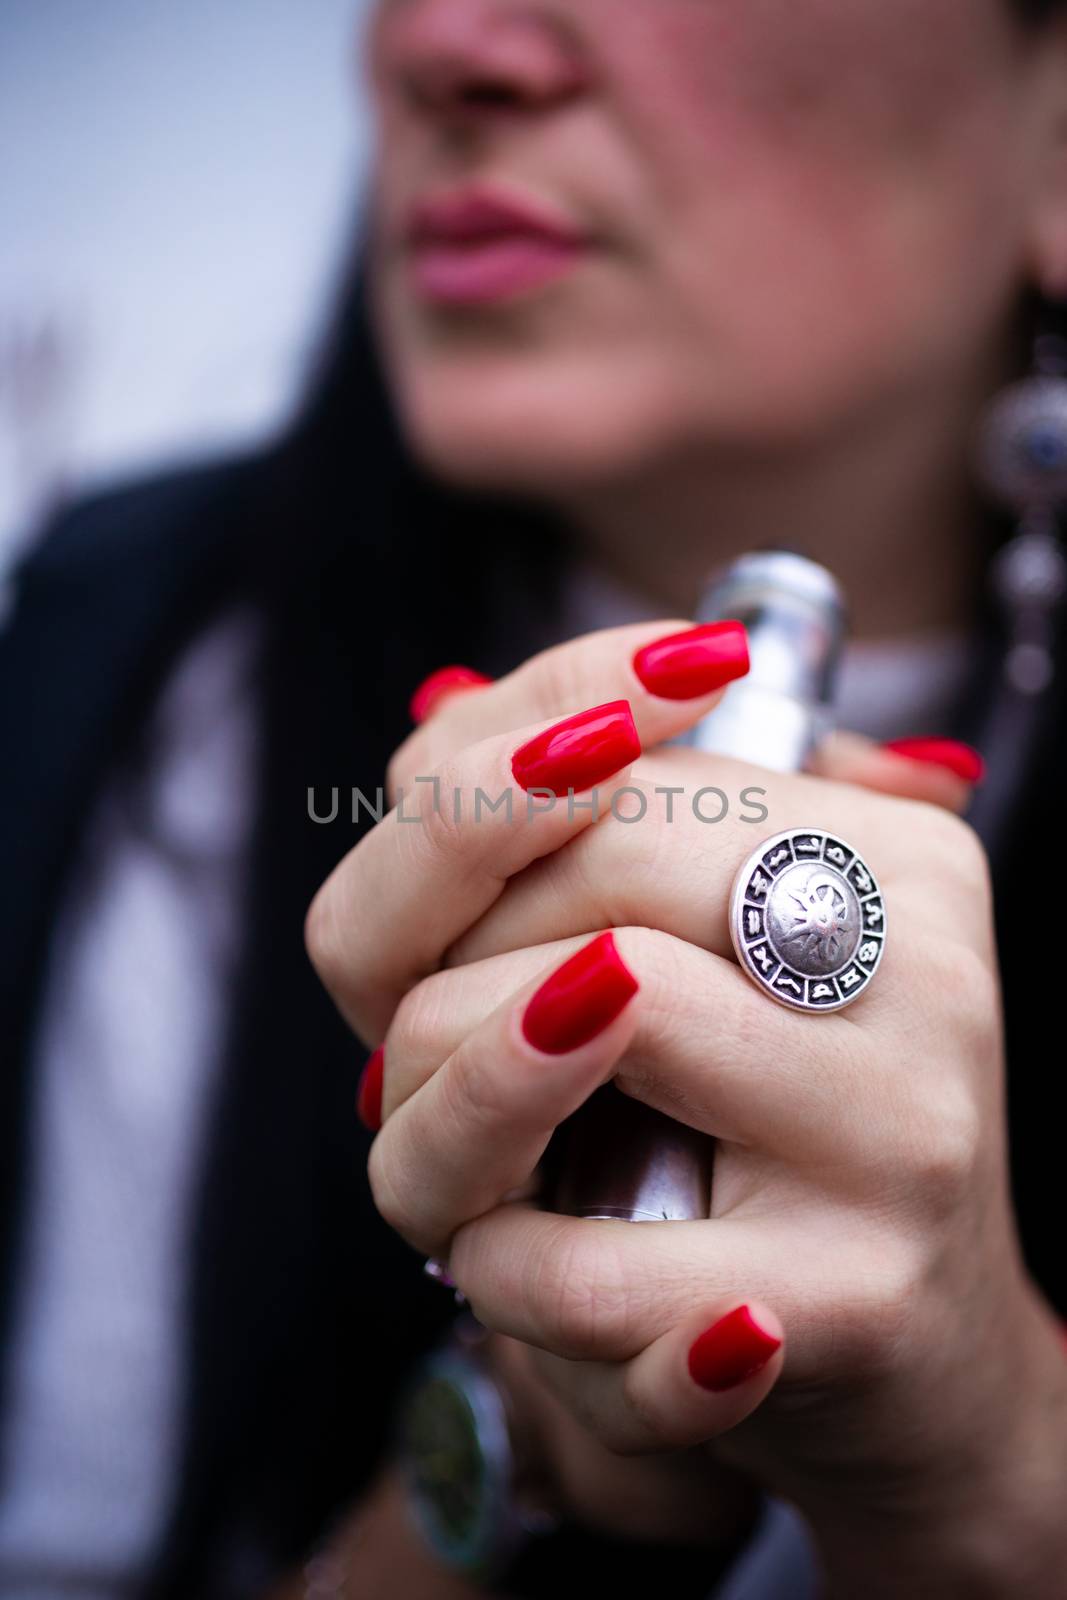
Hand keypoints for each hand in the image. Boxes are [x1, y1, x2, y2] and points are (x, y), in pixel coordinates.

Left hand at [307, 621, 1066, 1596]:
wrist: (915, 1359)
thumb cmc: (776, 1134)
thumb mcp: (709, 951)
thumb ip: (604, 809)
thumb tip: (450, 709)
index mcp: (897, 853)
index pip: (626, 770)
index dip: (476, 834)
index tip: (457, 925)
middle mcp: (923, 965)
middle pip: (588, 882)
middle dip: (446, 972)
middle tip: (423, 1047)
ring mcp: (900, 1131)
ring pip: (562, 1030)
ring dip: (443, 1114)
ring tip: (467, 1157)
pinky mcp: (853, 1303)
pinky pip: (579, 1265)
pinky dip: (494, 1265)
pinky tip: (515, 1262)